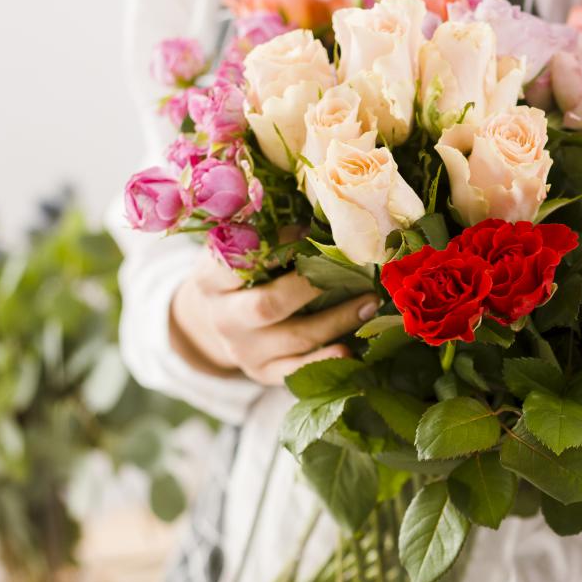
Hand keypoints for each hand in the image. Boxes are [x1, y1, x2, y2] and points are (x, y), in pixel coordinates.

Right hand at [170, 248, 378, 384]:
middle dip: (312, 287)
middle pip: (268, 306)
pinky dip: (325, 360)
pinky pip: (297, 371)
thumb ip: (265, 234)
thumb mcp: (238, 251)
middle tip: (352, 269)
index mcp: (211, 280)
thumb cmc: (240, 276)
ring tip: (370, 301)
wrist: (219, 322)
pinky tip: (350, 349)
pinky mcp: (264, 373)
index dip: (275, 247)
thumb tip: (319, 209)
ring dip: (337, 319)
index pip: (237, 263)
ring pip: (295, 338)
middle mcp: (224, 318)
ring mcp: (244, 351)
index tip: (308, 232)